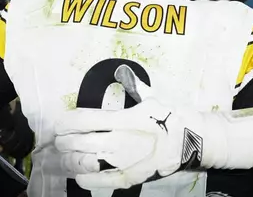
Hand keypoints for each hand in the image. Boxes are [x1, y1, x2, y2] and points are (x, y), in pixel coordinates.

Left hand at [54, 65, 207, 189]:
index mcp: (124, 118)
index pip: (84, 120)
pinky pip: (104, 182)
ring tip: (66, 156)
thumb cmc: (171, 116)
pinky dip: (87, 179)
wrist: (192, 140)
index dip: (67, 122)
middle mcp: (120, 140)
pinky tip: (79, 176)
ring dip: (71, 159)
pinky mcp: (132, 176)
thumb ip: (133, 86)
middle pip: (80, 142)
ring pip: (87, 162)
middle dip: (64, 141)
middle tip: (60, 139)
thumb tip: (122, 71)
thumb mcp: (152, 97)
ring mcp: (125, 160)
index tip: (60, 123)